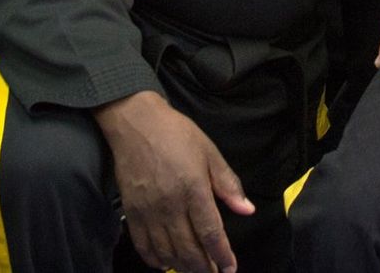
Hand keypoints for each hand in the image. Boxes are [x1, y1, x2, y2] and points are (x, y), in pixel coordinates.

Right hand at [96, 91, 252, 272]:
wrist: (136, 123)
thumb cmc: (176, 134)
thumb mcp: (209, 152)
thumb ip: (228, 184)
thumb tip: (247, 209)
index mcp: (194, 189)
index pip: (211, 233)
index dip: (222, 255)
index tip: (229, 269)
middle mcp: (171, 205)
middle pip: (189, 249)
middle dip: (204, 268)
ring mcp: (149, 211)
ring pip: (167, 252)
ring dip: (182, 267)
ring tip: (194, 271)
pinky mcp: (132, 212)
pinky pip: (143, 245)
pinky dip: (155, 259)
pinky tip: (165, 264)